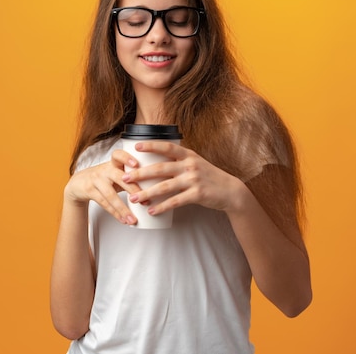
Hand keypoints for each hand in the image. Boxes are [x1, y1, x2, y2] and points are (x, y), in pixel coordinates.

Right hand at [64, 149, 142, 224]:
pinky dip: (115, 213)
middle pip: (119, 177)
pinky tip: (123, 219)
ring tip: (133, 219)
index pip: (118, 155)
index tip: (137, 164)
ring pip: (110, 195)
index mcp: (113, 163)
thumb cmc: (104, 177)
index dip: (127, 158)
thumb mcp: (115, 172)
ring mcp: (96, 180)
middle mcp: (104, 170)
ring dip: (123, 209)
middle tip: (145, 200)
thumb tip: (156, 186)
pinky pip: (104, 203)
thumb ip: (131, 175)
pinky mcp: (90, 191)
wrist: (79, 183)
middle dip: (133, 189)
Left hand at [122, 141, 240, 214]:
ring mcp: (194, 179)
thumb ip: (179, 161)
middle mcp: (190, 165)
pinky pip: (175, 201)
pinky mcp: (197, 194)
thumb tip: (156, 162)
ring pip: (165, 186)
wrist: (230, 191)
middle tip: (125, 178)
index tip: (136, 146)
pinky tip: (151, 211)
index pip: (167, 146)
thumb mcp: (196, 163)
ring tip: (134, 199)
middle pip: (160, 168)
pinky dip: (162, 207)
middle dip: (140, 173)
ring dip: (147, 193)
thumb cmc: (208, 177)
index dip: (151, 145)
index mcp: (188, 155)